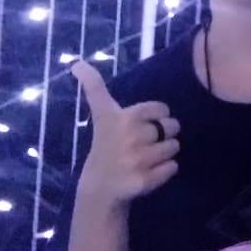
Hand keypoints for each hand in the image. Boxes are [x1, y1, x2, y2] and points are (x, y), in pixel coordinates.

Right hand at [72, 62, 179, 206]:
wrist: (99, 187)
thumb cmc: (105, 145)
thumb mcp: (101, 114)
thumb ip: (94, 86)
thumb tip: (76, 63)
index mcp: (124, 117)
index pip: (161, 109)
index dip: (158, 116)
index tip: (144, 124)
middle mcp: (132, 137)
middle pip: (172, 127)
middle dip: (164, 134)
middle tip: (146, 143)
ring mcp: (138, 160)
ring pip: (175, 147)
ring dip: (166, 152)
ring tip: (148, 158)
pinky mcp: (145, 180)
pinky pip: (173, 167)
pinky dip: (166, 170)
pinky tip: (150, 171)